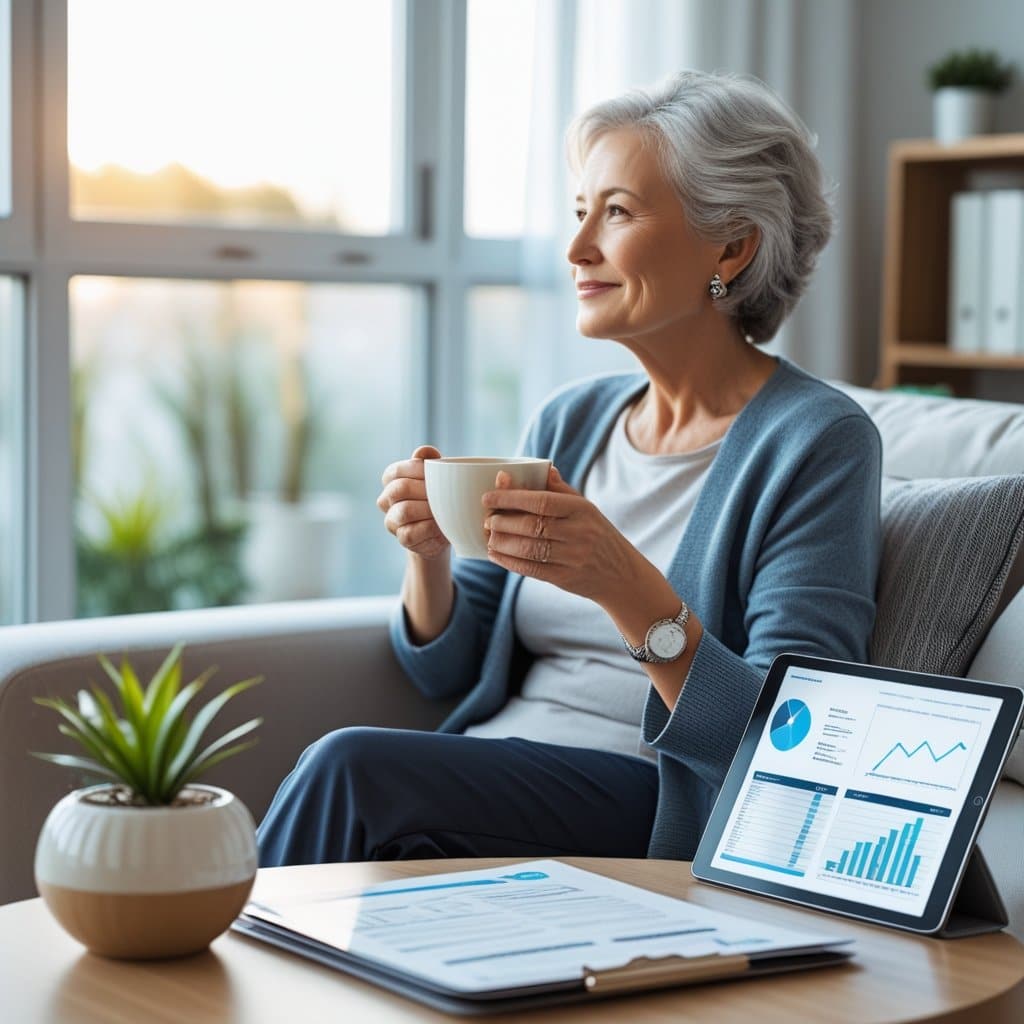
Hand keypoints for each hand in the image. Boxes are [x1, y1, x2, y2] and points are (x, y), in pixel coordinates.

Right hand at [377, 446, 450, 559]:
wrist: (446, 526)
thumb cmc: (439, 495)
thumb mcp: (437, 476)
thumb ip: (430, 461)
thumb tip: (425, 451)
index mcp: (391, 480)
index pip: (396, 471)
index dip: (418, 470)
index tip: (439, 474)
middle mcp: (386, 500)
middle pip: (399, 489)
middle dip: (425, 489)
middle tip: (445, 492)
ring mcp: (392, 521)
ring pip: (404, 511)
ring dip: (427, 508)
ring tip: (444, 508)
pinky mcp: (403, 539)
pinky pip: (412, 532)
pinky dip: (429, 527)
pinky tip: (440, 524)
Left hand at [483, 465, 644, 604]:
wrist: (622, 574)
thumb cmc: (598, 534)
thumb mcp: (587, 508)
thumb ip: (562, 490)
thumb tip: (542, 467)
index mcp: (582, 509)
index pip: (541, 500)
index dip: (510, 498)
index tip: (487, 497)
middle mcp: (578, 532)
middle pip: (531, 525)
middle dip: (502, 522)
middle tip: (487, 519)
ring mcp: (572, 557)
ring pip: (528, 548)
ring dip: (502, 542)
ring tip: (489, 536)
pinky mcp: (565, 578)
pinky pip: (531, 569)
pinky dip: (509, 561)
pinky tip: (495, 554)